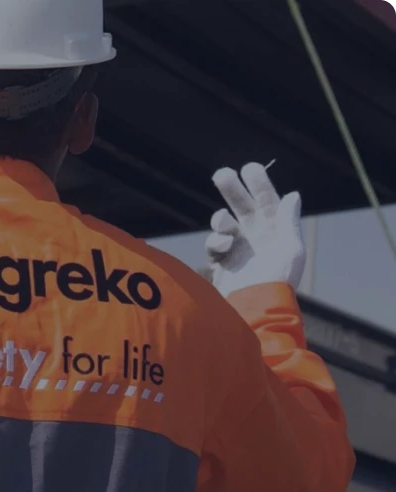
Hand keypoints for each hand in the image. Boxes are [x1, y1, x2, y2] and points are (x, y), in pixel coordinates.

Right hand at [204, 162, 304, 296]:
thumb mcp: (291, 249)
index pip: (267, 201)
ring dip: (221, 219)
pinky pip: (213, 243)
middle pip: (241, 205)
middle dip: (231, 189)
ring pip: (223, 222)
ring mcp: (237, 249)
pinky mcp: (222, 262)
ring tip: (227, 227)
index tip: (249, 167)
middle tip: (221, 174)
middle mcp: (256, 237)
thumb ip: (288, 221)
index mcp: (275, 231)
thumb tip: (292, 194)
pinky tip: (223, 247)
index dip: (259, 183)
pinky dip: (216, 242)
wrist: (255, 308)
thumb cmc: (277, 280)